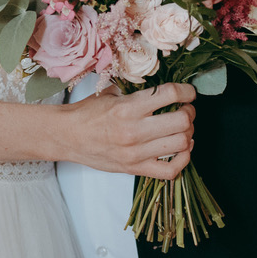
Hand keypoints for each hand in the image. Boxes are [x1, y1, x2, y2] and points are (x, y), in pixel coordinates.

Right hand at [61, 83, 196, 179]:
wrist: (67, 137)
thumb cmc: (87, 113)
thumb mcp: (110, 94)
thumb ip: (136, 91)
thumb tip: (161, 87)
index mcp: (128, 107)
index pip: (170, 94)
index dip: (186, 91)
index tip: (188, 92)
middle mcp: (134, 131)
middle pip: (182, 121)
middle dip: (189, 113)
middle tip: (185, 110)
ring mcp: (136, 153)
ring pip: (181, 144)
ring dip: (188, 133)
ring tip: (182, 128)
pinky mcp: (135, 169)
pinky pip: (170, 170)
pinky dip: (183, 159)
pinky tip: (181, 149)